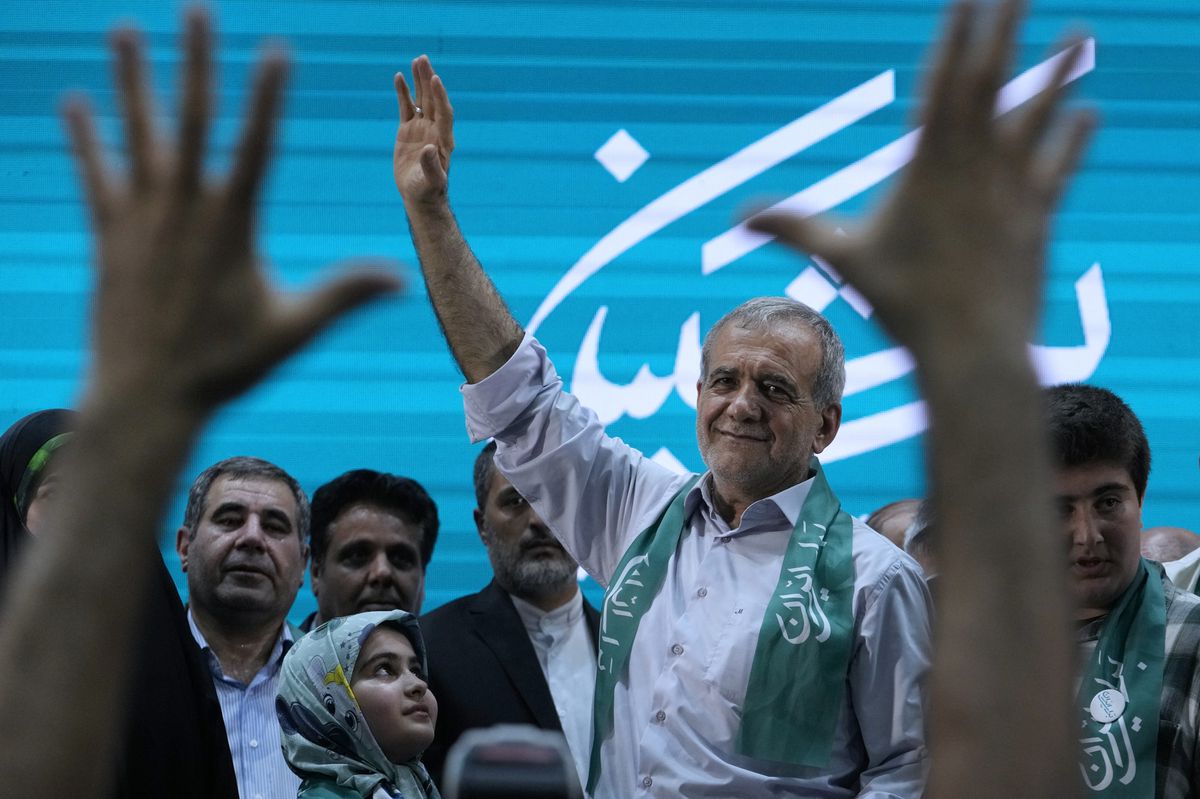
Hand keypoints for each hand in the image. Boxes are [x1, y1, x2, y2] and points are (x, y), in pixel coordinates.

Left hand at [63, 9, 399, 417]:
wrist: (145, 395)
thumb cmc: (225, 365)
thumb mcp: (293, 328)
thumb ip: (345, 295)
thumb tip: (402, 279)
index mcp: (231, 225)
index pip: (256, 145)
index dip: (269, 95)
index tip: (277, 50)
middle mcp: (182, 209)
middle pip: (191, 119)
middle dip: (197, 61)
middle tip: (198, 9)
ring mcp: (140, 218)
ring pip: (137, 134)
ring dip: (132, 80)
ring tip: (125, 29)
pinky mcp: (108, 235)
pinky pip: (95, 174)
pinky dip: (87, 137)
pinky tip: (76, 101)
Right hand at [393, 55, 454, 208]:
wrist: (419, 195)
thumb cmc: (428, 190)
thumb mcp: (430, 180)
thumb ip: (431, 166)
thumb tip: (430, 148)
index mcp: (443, 139)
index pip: (444, 112)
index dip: (440, 96)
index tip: (435, 79)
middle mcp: (434, 130)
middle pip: (432, 100)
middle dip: (428, 80)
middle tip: (423, 59)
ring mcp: (421, 129)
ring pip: (420, 100)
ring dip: (419, 81)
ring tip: (416, 61)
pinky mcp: (408, 131)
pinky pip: (406, 107)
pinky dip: (403, 93)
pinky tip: (400, 77)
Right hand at [750, 0, 1092, 359]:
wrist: (974, 346)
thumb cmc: (903, 302)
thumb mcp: (841, 256)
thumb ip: (790, 227)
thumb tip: (734, 218)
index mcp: (932, 163)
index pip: (946, 82)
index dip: (958, 35)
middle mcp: (979, 163)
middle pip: (994, 81)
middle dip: (1005, 29)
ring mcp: (1014, 187)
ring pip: (1038, 115)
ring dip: (1056, 71)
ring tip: (1076, 31)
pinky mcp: (1038, 215)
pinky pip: (1058, 165)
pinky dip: (1071, 138)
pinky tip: (1087, 113)